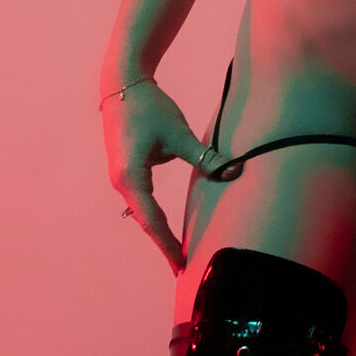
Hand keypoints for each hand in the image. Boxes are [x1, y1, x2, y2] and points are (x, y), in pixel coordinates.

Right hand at [103, 79, 225, 269]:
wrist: (122, 85)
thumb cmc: (150, 107)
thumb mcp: (179, 134)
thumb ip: (205, 157)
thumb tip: (235, 170)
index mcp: (131, 177)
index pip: (153, 220)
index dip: (168, 244)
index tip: (181, 265)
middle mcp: (121, 182)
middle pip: (146, 221)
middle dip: (164, 245)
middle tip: (181, 269)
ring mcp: (121, 177)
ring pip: (143, 212)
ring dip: (159, 232)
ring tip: (177, 253)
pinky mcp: (126, 170)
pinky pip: (142, 200)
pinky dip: (155, 217)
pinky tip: (166, 230)